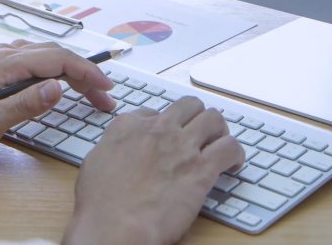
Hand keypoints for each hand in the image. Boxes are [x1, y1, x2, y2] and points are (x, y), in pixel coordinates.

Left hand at [0, 40, 114, 155]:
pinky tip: (53, 80)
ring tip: (86, 90)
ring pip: (44, 54)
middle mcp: (4, 54)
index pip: (59, 60)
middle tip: (103, 98)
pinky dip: (52, 66)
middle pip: (55, 55)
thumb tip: (58, 88)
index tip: (106, 88)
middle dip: (84, 74)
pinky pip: (31, 57)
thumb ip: (25, 105)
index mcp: (8, 65)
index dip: (86, 73)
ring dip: (69, 69)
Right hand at [64, 97, 244, 244]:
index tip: (169, 138)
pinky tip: (232, 165)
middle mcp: (158, 129)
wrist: (115, 227)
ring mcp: (182, 146)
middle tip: (200, 134)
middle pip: (189, 106)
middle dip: (197, 117)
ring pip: (213, 118)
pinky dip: (235, 154)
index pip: (155, 112)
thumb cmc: (101, 205)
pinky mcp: (201, 168)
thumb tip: (123, 146)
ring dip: (219, 130)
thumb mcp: (96, 162)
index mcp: (129, 126)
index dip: (165, 126)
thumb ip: (114, 145)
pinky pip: (230, 147)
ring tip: (219, 145)